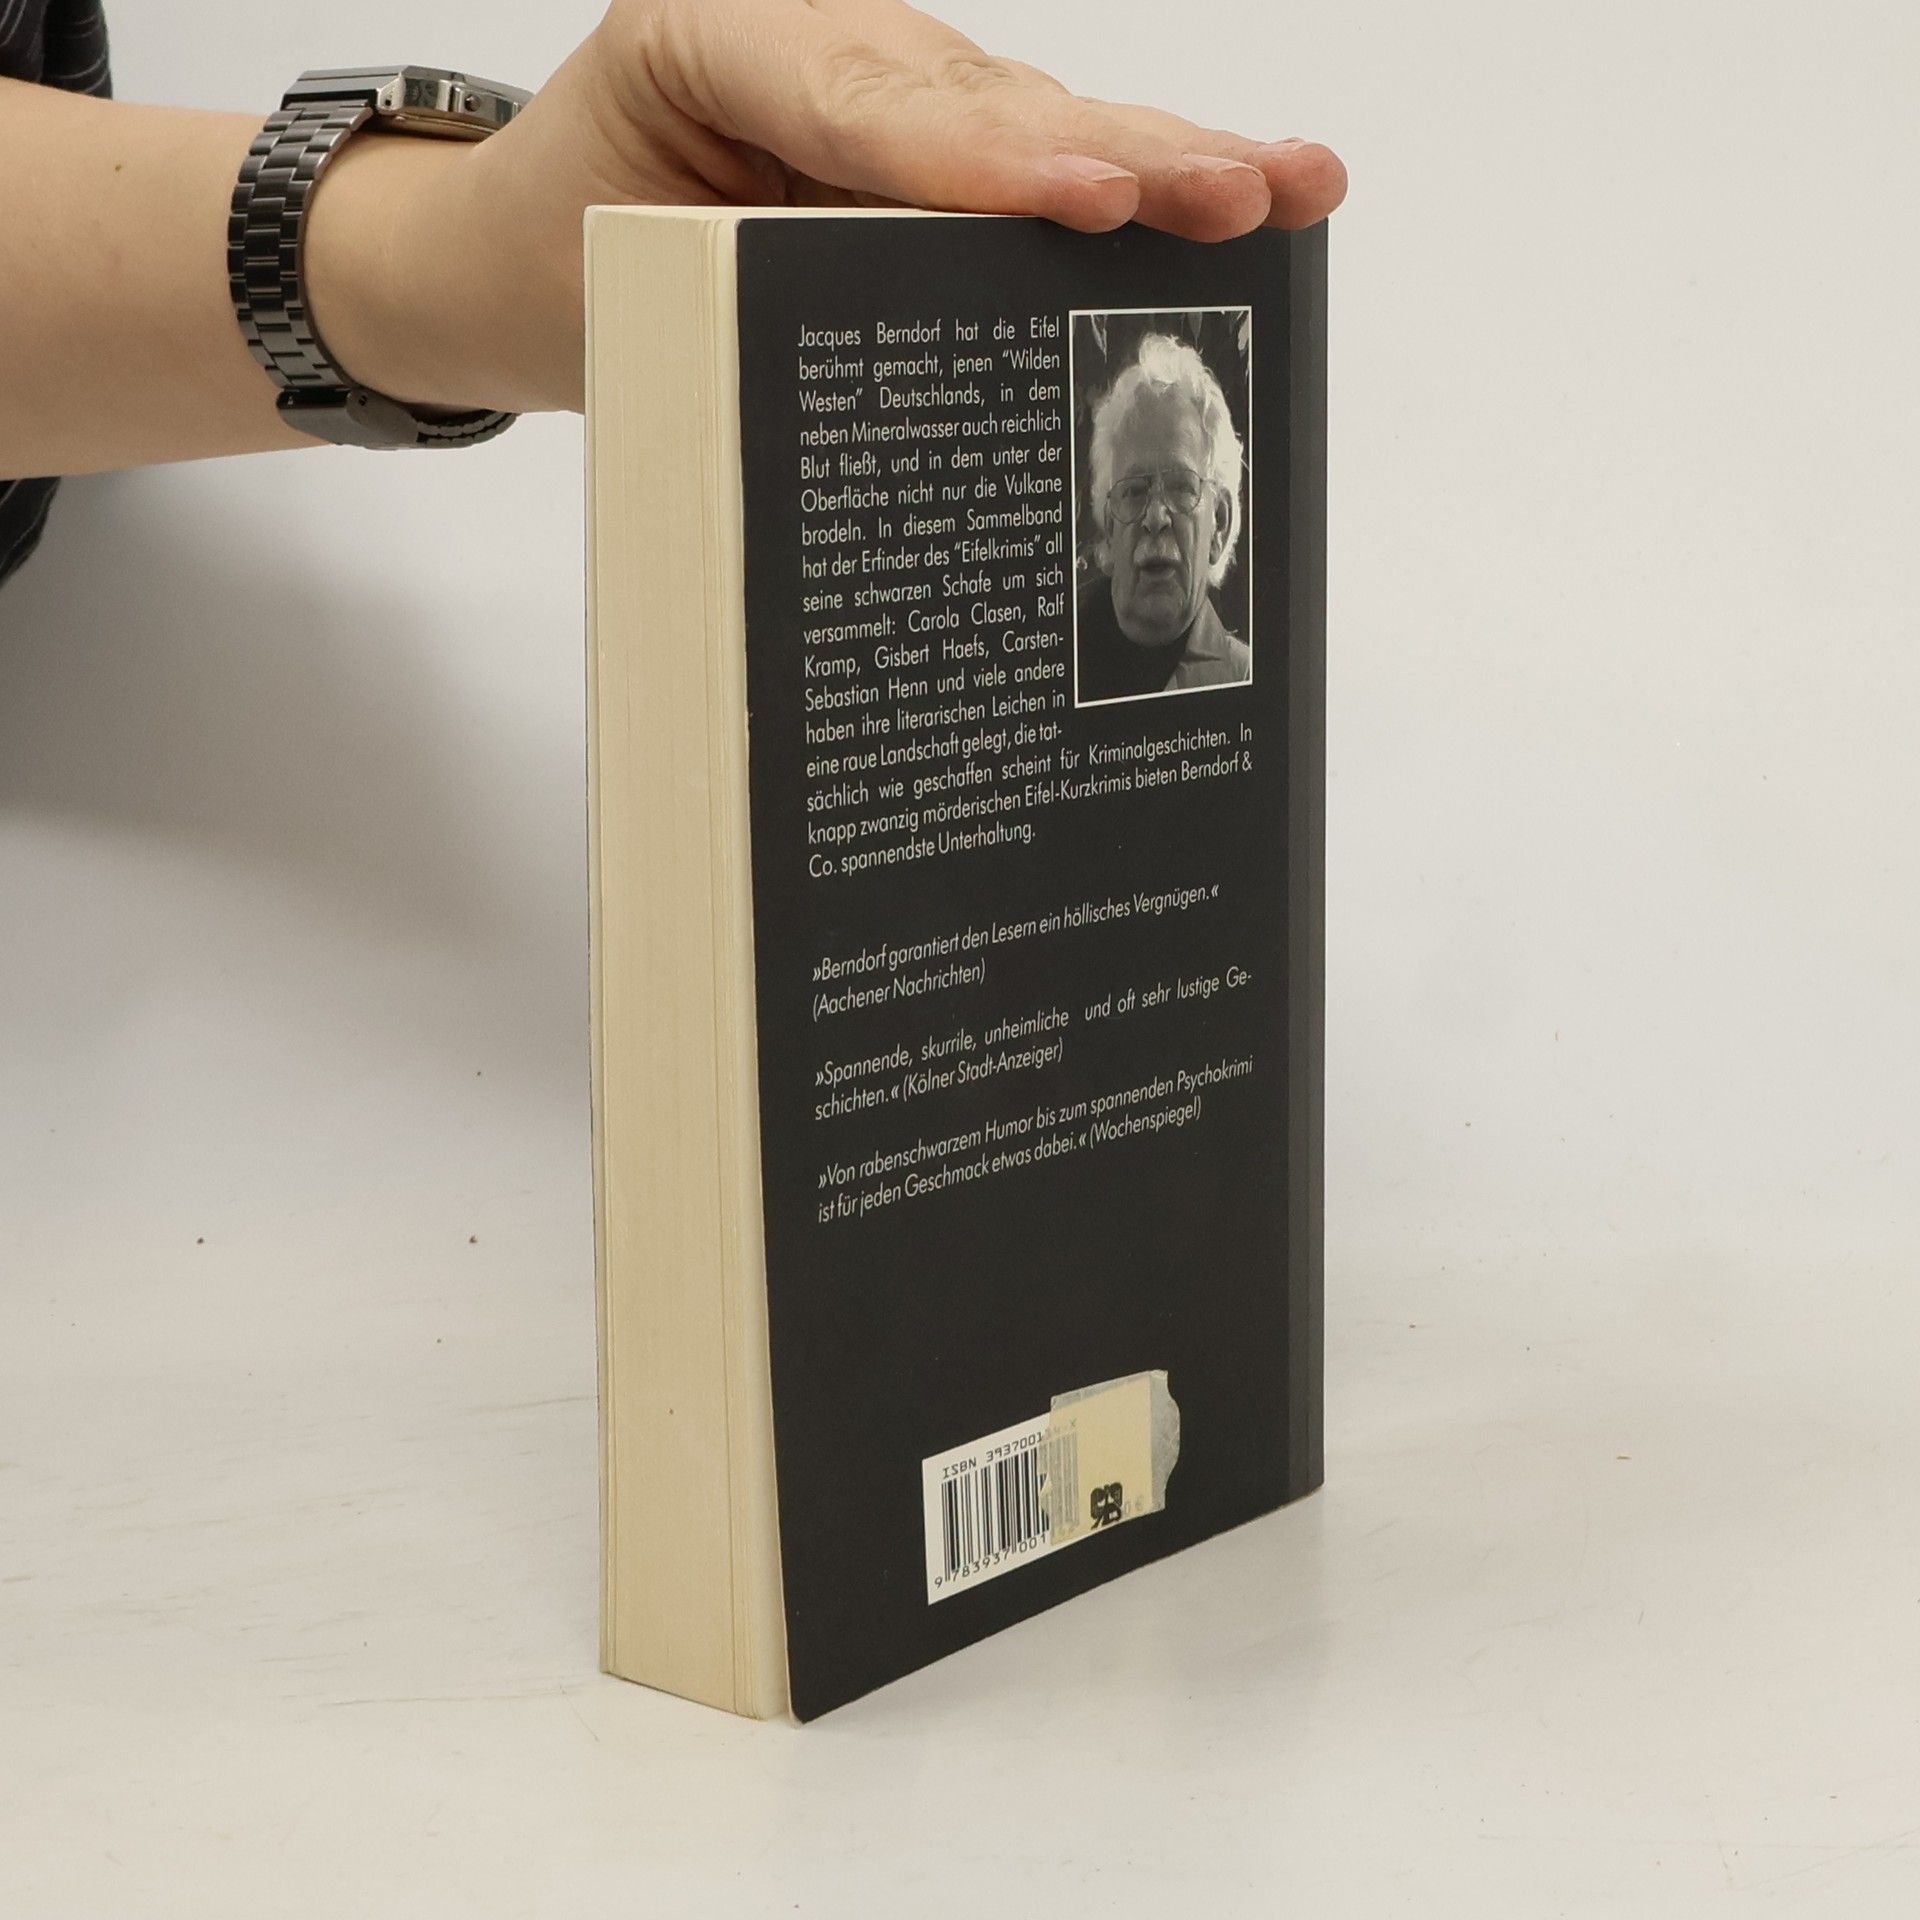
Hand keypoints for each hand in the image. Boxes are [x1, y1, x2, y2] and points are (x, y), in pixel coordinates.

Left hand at [317, 0, 1345, 416]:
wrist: (503, 252)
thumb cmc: (554, 263)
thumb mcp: (624, 290)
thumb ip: (752, 301)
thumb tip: (918, 390)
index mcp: (715, 43)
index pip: (867, 108)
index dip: (988, 160)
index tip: (1085, 201)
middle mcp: (818, 43)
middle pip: (989, 100)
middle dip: (1124, 152)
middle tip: (1235, 192)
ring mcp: (883, 85)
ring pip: (1037, 118)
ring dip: (1168, 159)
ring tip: (1284, 187)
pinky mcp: (922, 140)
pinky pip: (1031, 153)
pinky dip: (1137, 180)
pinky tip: (1245, 184)